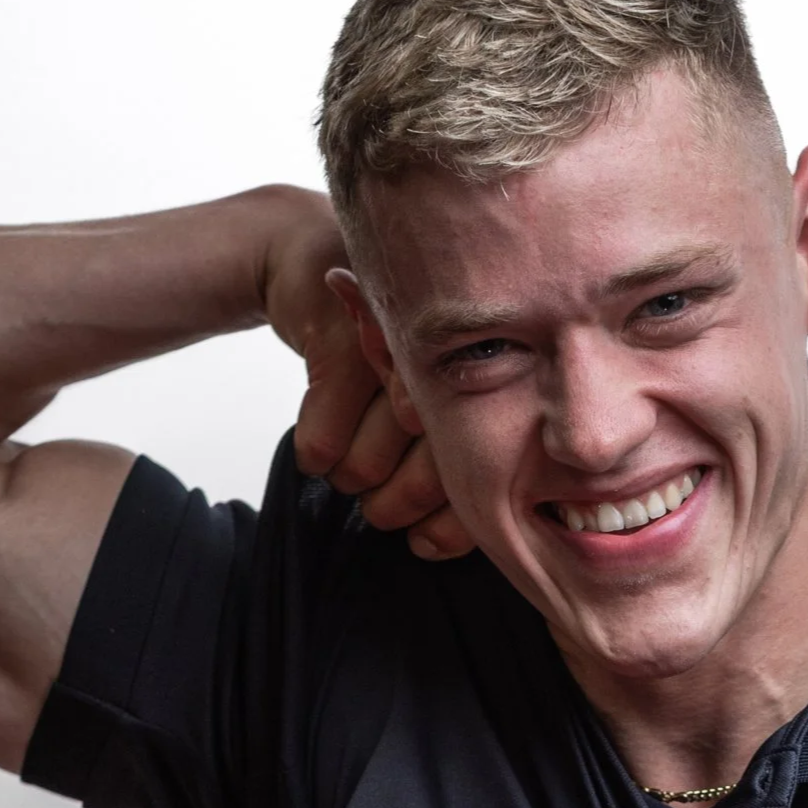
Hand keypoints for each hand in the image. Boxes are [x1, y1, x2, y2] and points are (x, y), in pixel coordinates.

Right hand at [255, 192, 473, 557]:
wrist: (321, 262)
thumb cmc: (392, 351)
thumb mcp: (433, 399)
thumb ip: (455, 460)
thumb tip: (439, 544)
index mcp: (490, 384)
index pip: (480, 473)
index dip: (451, 522)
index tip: (424, 545)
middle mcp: (452, 364)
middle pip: (431, 473)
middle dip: (397, 505)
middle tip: (379, 512)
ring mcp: (399, 345)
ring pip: (371, 462)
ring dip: (354, 478)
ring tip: (351, 471)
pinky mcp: (344, 331)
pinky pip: (325, 436)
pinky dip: (317, 450)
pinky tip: (318, 452)